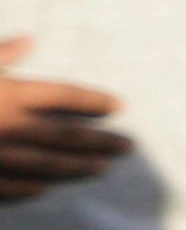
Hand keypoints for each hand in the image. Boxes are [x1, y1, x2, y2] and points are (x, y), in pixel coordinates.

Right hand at [0, 40, 131, 201]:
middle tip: (129, 146)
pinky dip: (27, 186)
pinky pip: (7, 185)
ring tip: (104, 168)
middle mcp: (7, 125)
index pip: (61, 95)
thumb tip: (30, 40)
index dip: (92, 100)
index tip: (120, 105)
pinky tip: (45, 188)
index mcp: (9, 93)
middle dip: (100, 140)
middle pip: (64, 133)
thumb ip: (1, 54)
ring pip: (44, 163)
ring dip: (76, 166)